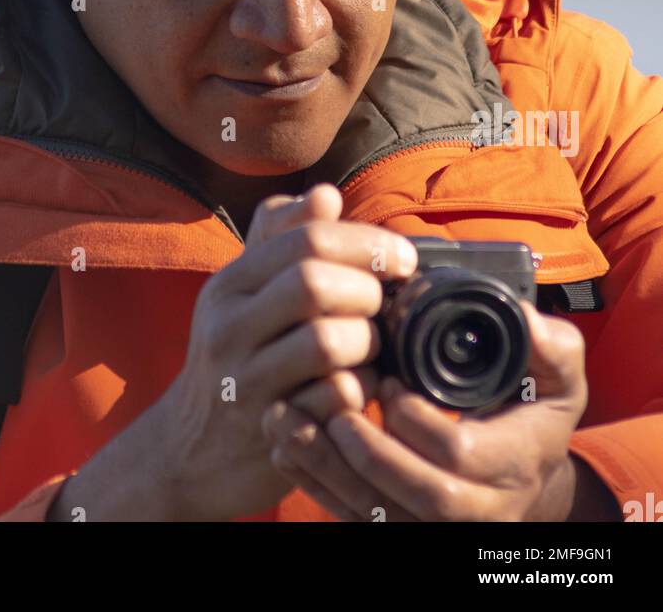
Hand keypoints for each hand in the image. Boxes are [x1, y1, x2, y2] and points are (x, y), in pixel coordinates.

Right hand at [151, 183, 418, 521]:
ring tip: (369, 347)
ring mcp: (246, 383)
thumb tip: (326, 195)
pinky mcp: (272, 432)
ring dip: (368, 342)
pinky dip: (363, 389)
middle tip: (383, 305)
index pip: (306, 238)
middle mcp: (229, 327)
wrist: (189, 451)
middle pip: (315, 283)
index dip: (367, 242)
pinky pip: (337, 400)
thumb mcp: (244, 293)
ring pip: (329, 343)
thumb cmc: (235, 356)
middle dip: (368, 290)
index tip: (403, 258)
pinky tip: (358, 387)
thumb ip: (284, 238)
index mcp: (230, 284)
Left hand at [264, 299, 592, 521]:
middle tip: (332, 409)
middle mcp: (481, 507)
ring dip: (325, 469)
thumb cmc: (534, 406)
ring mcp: (438, 524)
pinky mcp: (402, 525)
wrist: (524, 466)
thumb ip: (551, 344)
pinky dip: (314, 484)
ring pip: (378, 515)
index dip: (419, 422)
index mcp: (515, 463)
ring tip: (285, 420)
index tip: (388, 382)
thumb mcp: (557, 374)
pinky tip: (284, 445)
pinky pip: (353, 518)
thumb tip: (526, 317)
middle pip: (418, 496)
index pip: (461, 457)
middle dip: (369, 454)